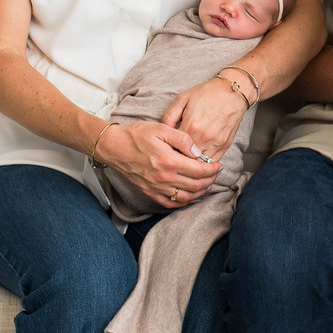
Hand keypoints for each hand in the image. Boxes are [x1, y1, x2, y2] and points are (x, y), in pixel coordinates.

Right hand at [101, 120, 221, 207]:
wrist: (114, 147)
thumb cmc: (137, 135)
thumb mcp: (162, 129)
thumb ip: (183, 139)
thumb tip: (198, 152)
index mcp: (169, 161)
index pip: (199, 171)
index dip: (212, 169)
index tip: (218, 165)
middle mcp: (163, 178)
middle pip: (195, 186)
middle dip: (210, 181)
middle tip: (216, 174)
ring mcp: (156, 188)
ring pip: (185, 197)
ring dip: (200, 193)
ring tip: (207, 184)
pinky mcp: (149, 193)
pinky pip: (171, 203)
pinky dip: (184, 201)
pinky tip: (190, 194)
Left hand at [161, 76, 247, 162]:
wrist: (232, 92)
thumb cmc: (207, 93)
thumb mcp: (183, 98)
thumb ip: (169, 116)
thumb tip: (162, 131)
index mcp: (190, 125)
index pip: (173, 148)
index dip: (167, 150)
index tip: (164, 150)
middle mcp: (203, 137)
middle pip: (185, 159)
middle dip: (178, 160)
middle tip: (172, 158)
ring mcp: (215, 143)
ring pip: (199, 165)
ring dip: (191, 164)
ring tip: (185, 160)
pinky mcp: (224, 146)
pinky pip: (211, 163)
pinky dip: (204, 164)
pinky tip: (198, 158)